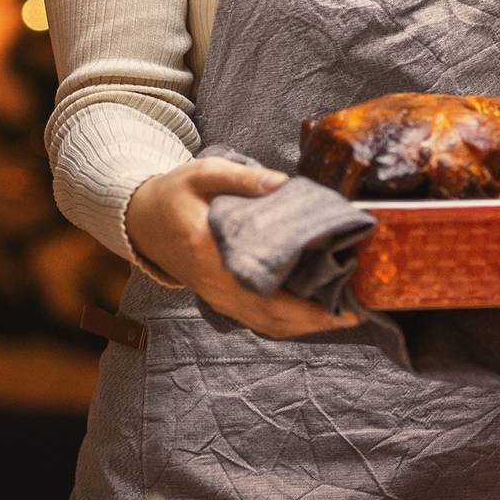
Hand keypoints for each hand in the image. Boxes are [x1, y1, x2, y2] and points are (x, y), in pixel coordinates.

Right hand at [124, 159, 356, 340]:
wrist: (143, 221)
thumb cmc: (175, 194)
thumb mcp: (202, 173)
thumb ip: (242, 178)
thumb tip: (283, 183)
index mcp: (209, 250)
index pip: (259, 282)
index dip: (299, 296)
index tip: (336, 291)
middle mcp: (214, 283)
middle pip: (270, 313)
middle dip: (315, 317)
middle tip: (356, 309)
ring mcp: (217, 297)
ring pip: (266, 324)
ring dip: (306, 325)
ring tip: (345, 314)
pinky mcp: (221, 301)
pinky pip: (258, 321)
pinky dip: (290, 324)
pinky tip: (316, 315)